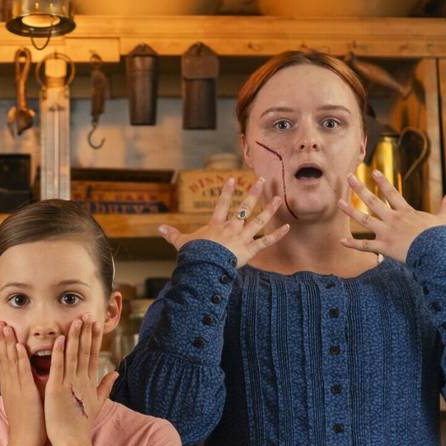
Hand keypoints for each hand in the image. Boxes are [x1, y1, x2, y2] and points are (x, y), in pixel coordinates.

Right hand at [0, 322, 44, 445]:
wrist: (25, 441)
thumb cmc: (29, 424)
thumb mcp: (24, 401)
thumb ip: (25, 387)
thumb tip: (30, 376)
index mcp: (10, 386)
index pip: (4, 361)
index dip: (2, 344)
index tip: (0, 329)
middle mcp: (10, 384)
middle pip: (4, 357)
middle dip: (2, 339)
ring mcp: (16, 388)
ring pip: (11, 361)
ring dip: (9, 343)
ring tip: (6, 327)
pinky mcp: (25, 393)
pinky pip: (23, 372)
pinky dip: (21, 358)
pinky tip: (19, 346)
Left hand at [44, 316, 117, 445]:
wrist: (72, 440)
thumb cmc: (80, 422)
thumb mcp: (97, 402)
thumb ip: (105, 385)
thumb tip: (116, 372)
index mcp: (89, 382)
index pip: (93, 355)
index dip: (95, 338)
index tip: (96, 323)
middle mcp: (82, 380)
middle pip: (85, 352)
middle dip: (87, 332)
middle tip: (88, 314)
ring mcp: (70, 384)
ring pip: (73, 356)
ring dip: (75, 338)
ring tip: (77, 321)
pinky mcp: (57, 389)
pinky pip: (58, 368)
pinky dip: (59, 354)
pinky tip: (59, 339)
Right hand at [158, 177, 289, 267]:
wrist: (204, 266)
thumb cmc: (193, 255)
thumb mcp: (181, 243)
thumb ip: (172, 234)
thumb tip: (158, 227)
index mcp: (216, 225)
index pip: (222, 205)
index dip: (227, 192)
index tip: (232, 179)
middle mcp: (231, 228)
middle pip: (244, 208)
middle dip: (254, 193)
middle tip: (262, 181)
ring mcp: (242, 238)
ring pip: (259, 221)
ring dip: (269, 209)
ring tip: (278, 198)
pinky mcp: (249, 250)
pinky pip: (265, 242)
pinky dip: (277, 235)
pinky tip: (287, 228)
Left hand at [338, 171, 445, 262]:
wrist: (437, 253)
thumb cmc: (442, 236)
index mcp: (406, 212)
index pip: (392, 193)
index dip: (382, 182)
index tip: (373, 172)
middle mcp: (393, 219)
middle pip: (373, 201)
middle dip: (359, 188)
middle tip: (348, 177)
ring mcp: (387, 233)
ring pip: (364, 220)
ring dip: (350, 211)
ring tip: (339, 202)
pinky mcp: (384, 247)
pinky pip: (365, 246)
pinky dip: (353, 244)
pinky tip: (341, 240)